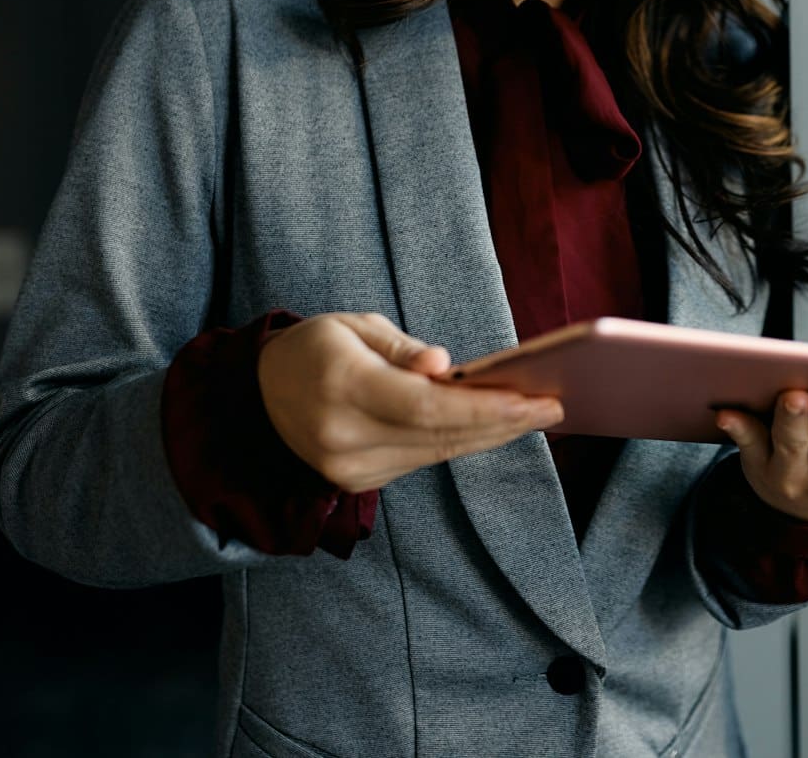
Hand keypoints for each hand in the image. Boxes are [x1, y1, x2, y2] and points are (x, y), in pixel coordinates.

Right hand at [256, 313, 562, 492]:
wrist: (253, 399)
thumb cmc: (311, 349)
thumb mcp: (351, 326)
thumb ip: (400, 347)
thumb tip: (444, 366)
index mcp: (341, 386)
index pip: (425, 407)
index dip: (483, 407)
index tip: (532, 399)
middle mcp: (344, 436)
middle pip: (440, 435)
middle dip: (503, 422)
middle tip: (554, 406)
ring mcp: (349, 467)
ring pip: (436, 453)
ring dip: (490, 435)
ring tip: (537, 414)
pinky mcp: (357, 481)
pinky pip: (422, 460)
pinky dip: (460, 442)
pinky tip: (495, 427)